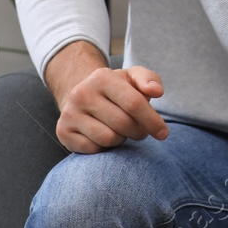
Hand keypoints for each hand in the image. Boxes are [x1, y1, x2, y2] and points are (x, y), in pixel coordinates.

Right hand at [47, 42, 168, 153]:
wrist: (82, 96)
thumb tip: (157, 91)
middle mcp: (81, 93)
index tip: (164, 133)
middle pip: (123, 124)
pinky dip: (105, 147)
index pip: (134, 103)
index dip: (152, 121)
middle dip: (139, 131)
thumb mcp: (133, 77)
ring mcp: (70, 113)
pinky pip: (94, 150)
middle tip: (140, 130)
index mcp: (101, 77)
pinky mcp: (63, 132)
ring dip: (122, 139)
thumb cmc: (116, 89)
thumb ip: (149, 79)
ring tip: (120, 129)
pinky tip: (104, 135)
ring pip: (109, 139)